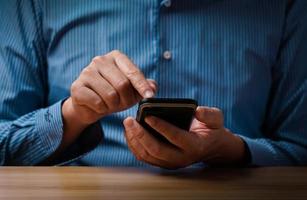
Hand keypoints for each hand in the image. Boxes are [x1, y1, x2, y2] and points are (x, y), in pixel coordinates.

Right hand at [61, 50, 156, 148]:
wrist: (89, 106)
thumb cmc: (114, 95)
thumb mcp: (132, 91)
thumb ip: (144, 86)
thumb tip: (153, 86)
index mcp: (116, 57)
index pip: (132, 72)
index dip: (142, 85)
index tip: (150, 96)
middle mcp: (100, 60)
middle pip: (122, 84)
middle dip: (126, 100)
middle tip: (122, 104)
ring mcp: (86, 72)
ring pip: (110, 95)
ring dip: (113, 106)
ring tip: (109, 104)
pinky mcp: (77, 87)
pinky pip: (97, 102)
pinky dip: (101, 109)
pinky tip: (98, 106)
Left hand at [124, 106, 244, 168]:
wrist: (210, 147)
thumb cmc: (210, 129)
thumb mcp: (216, 119)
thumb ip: (209, 114)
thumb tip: (197, 111)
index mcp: (194, 145)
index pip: (175, 137)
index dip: (161, 126)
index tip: (148, 115)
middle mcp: (181, 158)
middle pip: (156, 150)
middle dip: (140, 134)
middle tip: (129, 119)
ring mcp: (171, 163)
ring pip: (147, 155)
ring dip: (134, 140)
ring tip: (128, 124)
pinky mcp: (162, 164)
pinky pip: (144, 157)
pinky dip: (134, 146)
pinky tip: (130, 132)